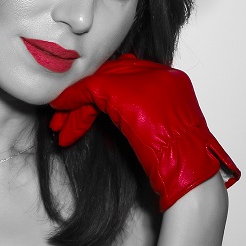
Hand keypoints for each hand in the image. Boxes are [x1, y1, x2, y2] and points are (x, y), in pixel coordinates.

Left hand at [50, 54, 239, 209]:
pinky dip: (73, 105)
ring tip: (58, 128)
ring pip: (98, 84)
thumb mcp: (158, 126)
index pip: (125, 72)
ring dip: (74, 108)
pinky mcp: (127, 93)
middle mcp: (160, 73)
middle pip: (109, 76)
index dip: (99, 89)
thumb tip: (104, 107)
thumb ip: (138, 108)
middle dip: (83, 97)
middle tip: (61, 116)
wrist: (187, 173)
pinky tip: (64, 126)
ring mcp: (146, 80)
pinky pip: (91, 91)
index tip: (82, 105)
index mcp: (170, 78)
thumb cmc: (175, 159)